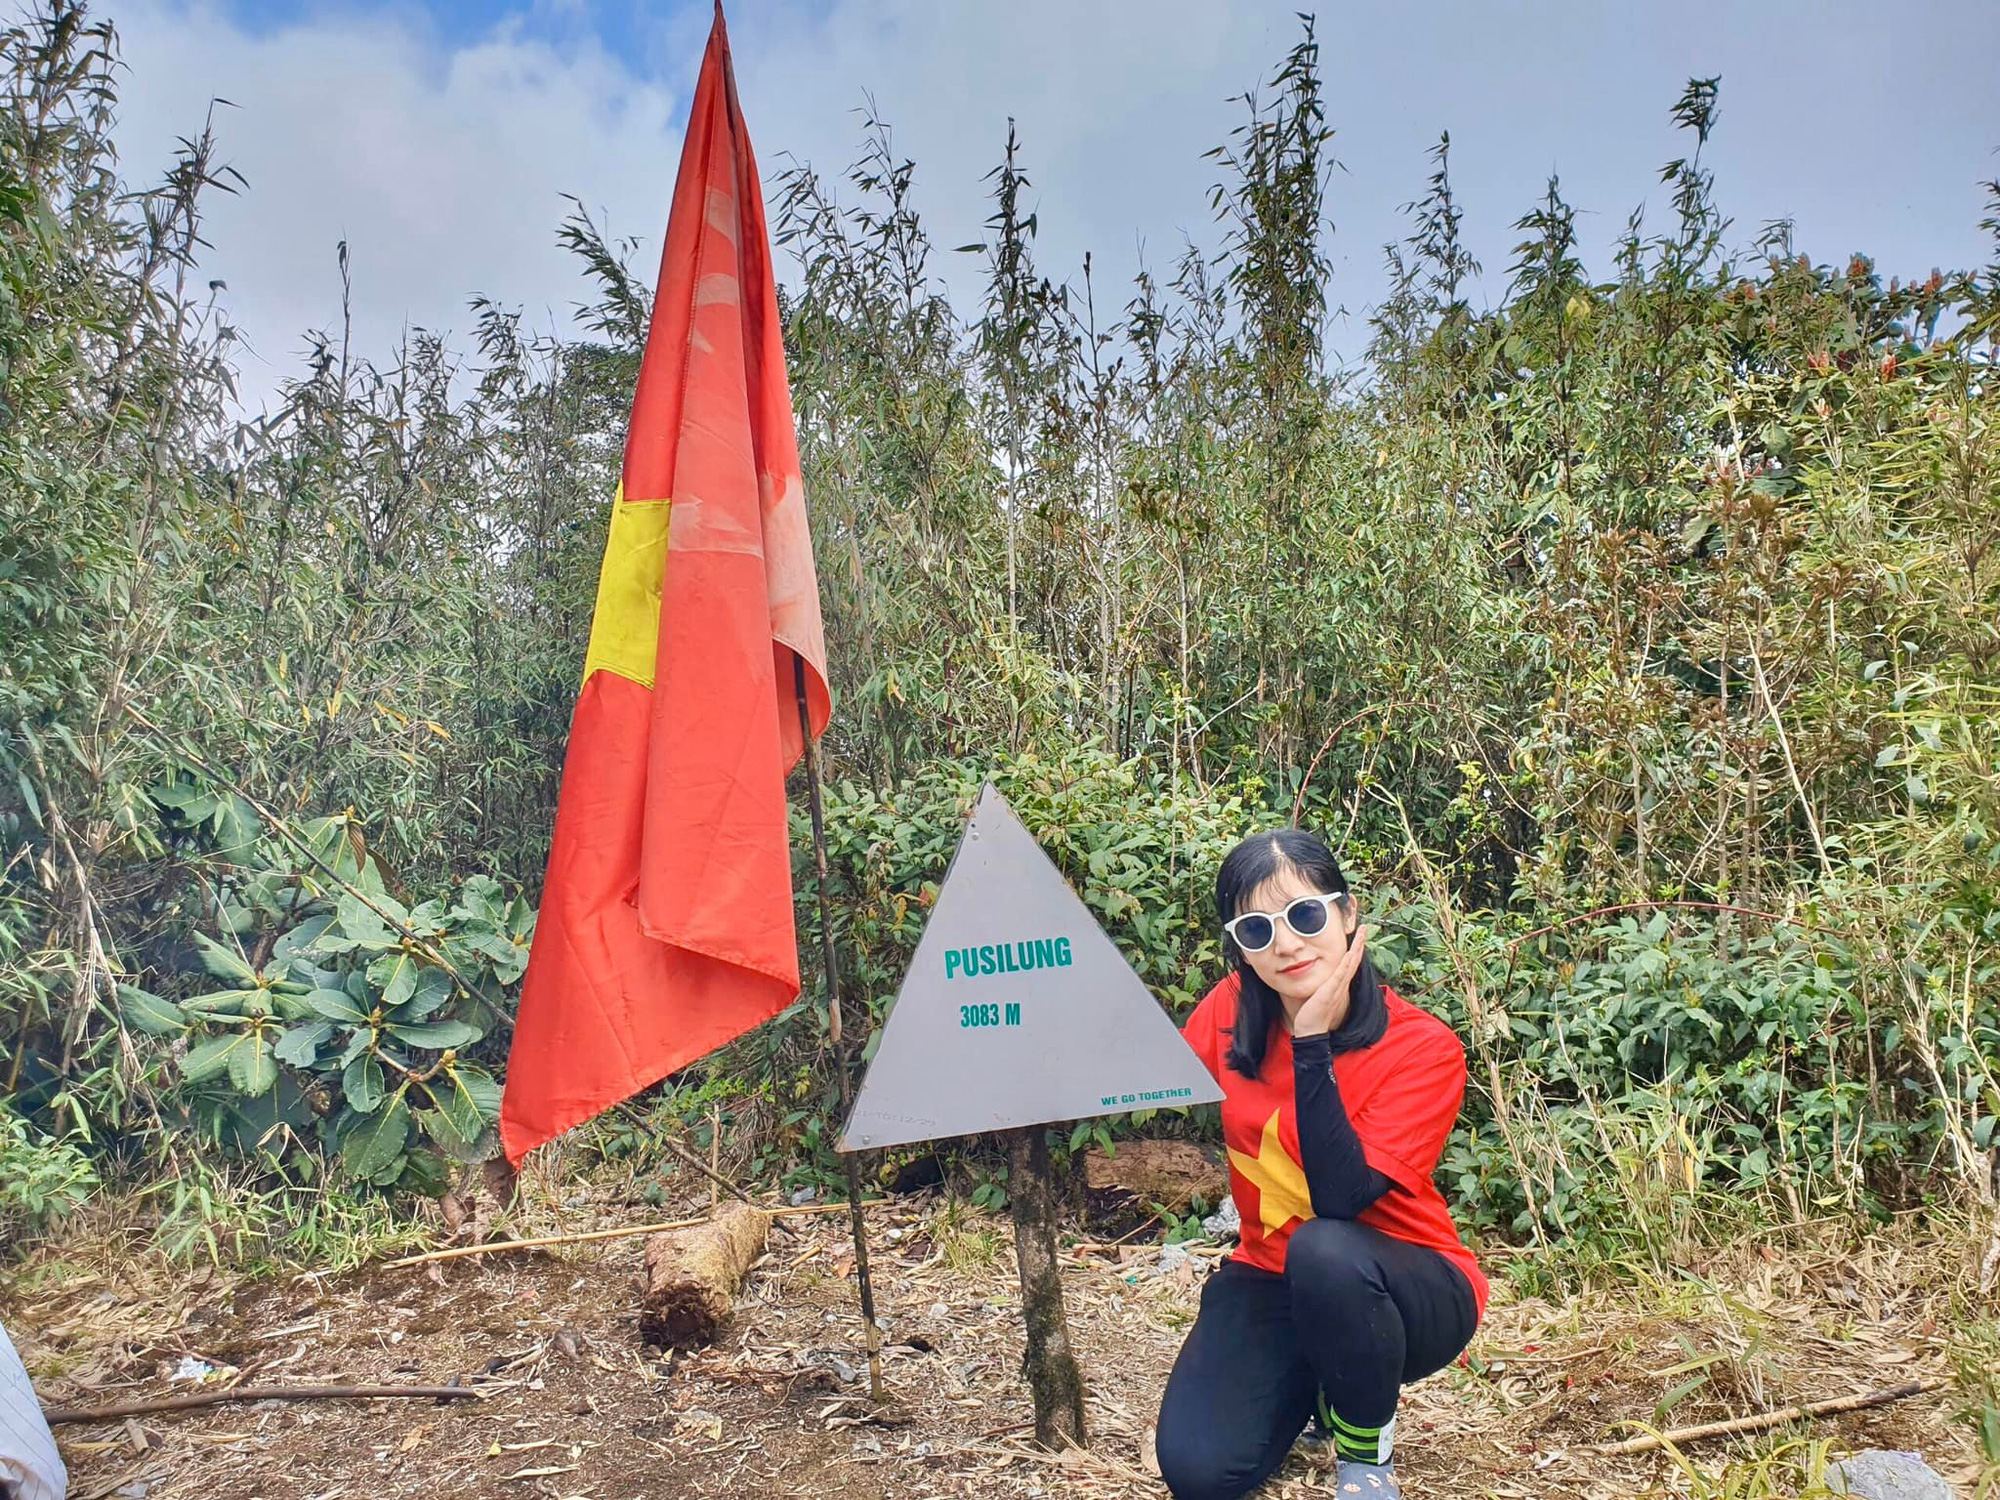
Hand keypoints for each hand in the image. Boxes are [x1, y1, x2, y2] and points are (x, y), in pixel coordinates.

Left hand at [1290, 922, 1369, 1036]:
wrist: (1311, 1030)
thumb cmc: (1313, 1013)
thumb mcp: (1319, 993)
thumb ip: (1322, 983)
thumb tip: (1320, 976)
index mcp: (1338, 983)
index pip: (1349, 962)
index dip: (1355, 948)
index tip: (1358, 935)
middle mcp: (1341, 984)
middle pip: (1354, 959)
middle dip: (1359, 943)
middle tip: (1365, 928)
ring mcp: (1337, 987)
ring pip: (1350, 964)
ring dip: (1357, 948)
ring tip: (1361, 934)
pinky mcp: (1330, 992)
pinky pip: (1340, 975)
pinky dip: (1346, 964)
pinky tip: (1350, 953)